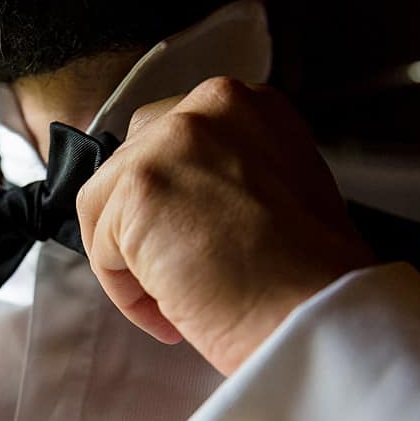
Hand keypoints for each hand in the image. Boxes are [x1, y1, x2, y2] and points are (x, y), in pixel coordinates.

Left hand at [76, 77, 373, 375]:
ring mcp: (170, 142)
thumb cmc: (309, 277)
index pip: (168, 140)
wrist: (319, 316)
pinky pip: (100, 249)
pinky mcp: (138, 188)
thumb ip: (225, 176)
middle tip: (173, 278)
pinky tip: (171, 315)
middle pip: (127, 164)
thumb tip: (176, 203)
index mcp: (247, 104)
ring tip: (175, 304)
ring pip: (105, 207)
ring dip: (130, 263)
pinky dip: (126, 292)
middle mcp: (209, 107)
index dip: (170, 203)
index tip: (187, 248)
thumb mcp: (279, 192)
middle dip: (140, 226)